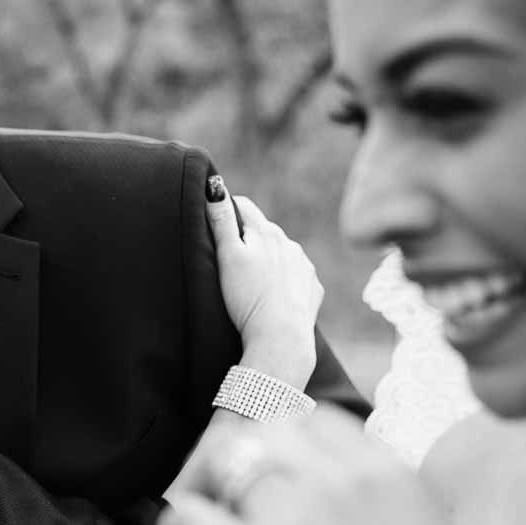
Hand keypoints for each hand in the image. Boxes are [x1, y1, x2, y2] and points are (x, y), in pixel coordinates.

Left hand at [156, 406, 491, 524]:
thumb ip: (372, 496)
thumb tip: (320, 478)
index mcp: (385, 472)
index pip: (312, 419)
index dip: (284, 446)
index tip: (273, 475)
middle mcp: (338, 482)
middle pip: (260, 432)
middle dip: (241, 460)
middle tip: (232, 499)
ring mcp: (293, 520)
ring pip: (219, 463)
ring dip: (210, 493)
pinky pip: (186, 516)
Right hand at [205, 176, 321, 386]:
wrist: (281, 339)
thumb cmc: (248, 297)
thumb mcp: (227, 256)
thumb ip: (220, 220)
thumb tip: (214, 185)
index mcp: (266, 232)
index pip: (243, 205)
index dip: (225, 210)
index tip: (213, 222)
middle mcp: (289, 243)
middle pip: (263, 229)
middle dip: (247, 235)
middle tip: (228, 256)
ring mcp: (303, 266)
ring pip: (281, 251)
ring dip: (268, 257)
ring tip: (250, 280)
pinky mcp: (312, 289)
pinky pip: (295, 275)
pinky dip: (283, 279)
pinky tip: (272, 295)